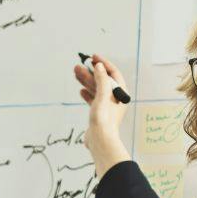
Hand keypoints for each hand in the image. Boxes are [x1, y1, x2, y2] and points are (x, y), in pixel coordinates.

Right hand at [73, 54, 133, 178]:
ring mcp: (107, 106)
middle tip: (79, 65)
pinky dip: (87, 93)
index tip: (93, 57)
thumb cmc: (104, 118)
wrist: (100, 140)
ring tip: (75, 73)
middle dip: (91, 72)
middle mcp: (115, 99)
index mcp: (121, 93)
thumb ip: (102, 79)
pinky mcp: (99, 113)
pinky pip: (93, 99)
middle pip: (103, 80)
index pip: (113, 73)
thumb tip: (99, 66)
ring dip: (86, 80)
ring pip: (96, 89)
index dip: (103, 64)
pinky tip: (81, 90)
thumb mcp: (103, 95)